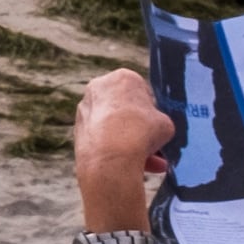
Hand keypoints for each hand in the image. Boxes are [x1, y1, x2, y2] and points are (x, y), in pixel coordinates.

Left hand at [71, 69, 179, 205]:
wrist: (110, 158)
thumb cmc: (141, 133)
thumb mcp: (165, 123)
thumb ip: (160, 121)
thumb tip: (157, 130)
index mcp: (122, 77)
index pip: (141, 90)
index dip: (152, 110)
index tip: (157, 125)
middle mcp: (99, 88)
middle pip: (126, 109)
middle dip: (141, 129)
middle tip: (155, 144)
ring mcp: (85, 109)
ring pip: (115, 127)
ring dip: (132, 144)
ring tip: (151, 163)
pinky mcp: (78, 130)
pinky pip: (103, 140)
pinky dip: (116, 151)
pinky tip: (133, 167)